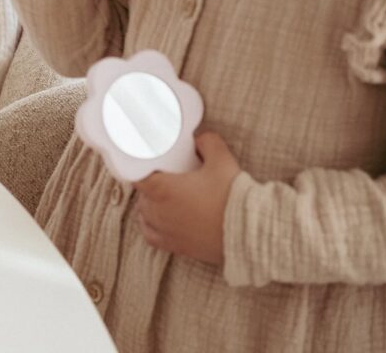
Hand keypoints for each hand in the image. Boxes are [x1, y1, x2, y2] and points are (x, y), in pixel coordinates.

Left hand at [133, 132, 241, 264]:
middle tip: (166, 176)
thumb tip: (200, 139)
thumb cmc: (232, 197)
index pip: (134, 175)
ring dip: (150, 204)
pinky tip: (159, 219)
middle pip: (141, 194)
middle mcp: (157, 212)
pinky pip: (151, 235)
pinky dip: (151, 226)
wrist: (250, 232)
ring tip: (165, 195)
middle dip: (151, 183)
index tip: (146, 161)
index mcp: (161, 189)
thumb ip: (208, 142)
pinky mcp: (176, 247)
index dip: (138, 166)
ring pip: (144, 214)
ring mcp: (165, 231)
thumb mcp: (221, 160)